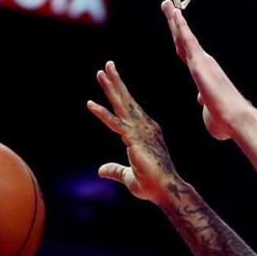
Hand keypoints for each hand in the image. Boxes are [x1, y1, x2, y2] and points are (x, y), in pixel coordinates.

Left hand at [87, 60, 183, 203]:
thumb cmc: (152, 185)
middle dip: (116, 83)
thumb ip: (115, 170)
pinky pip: (114, 124)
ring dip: (111, 88)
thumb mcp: (129, 177)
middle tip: (107, 65)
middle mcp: (145, 128)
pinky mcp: (133, 140)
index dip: (120, 95)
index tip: (111, 81)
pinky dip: (102, 113)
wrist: (166, 190)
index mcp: (145, 133)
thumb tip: (100, 170)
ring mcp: (140, 132)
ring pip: (121, 105)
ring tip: (102, 71)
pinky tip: (90, 104)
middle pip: (127, 101)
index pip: (130, 110)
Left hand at [162, 0, 256, 141]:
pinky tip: (174, 13)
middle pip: (186, 44)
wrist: (236, 119)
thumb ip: (206, 107)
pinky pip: (187, 40)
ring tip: (167, 5)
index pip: (191, 60)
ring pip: (185, 38)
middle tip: (170, 10)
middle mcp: (205, 66)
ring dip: (175, 21)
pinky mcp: (199, 62)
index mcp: (206, 78)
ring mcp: (202, 63)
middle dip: (177, 27)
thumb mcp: (211, 115)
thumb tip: (204, 103)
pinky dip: (180, 26)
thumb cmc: (225, 122)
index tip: (179, 37)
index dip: (184, 47)